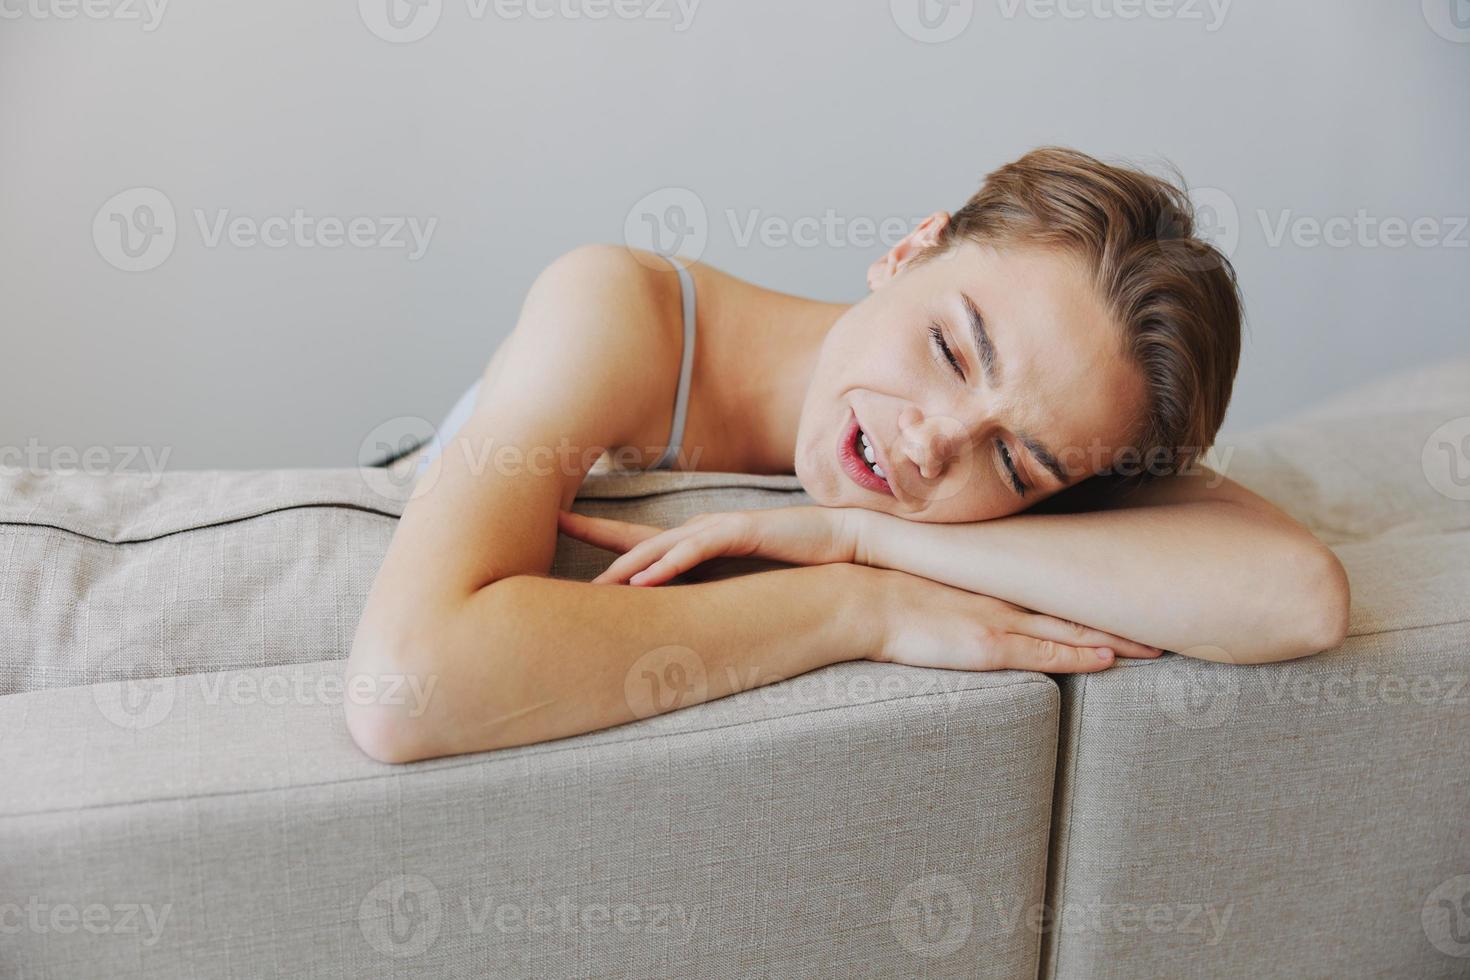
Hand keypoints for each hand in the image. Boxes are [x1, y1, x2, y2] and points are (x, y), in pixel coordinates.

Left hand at [557, 506, 859, 585]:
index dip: (595, 530)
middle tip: (552, 532)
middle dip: (594, 536)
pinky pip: (698, 549)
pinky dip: (669, 565)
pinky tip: (645, 581)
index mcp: (694, 542)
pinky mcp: (741, 533)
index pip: (635, 539)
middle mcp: (699, 530)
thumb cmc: (788, 564)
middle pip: (636, 539)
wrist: (840, 541)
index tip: (556, 523)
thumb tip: (674, 623)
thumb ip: (706, 595)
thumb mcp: (738, 584)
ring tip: (592, 584)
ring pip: (660, 546)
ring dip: (625, 565)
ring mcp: (718, 529)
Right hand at [867, 568, 1161, 673]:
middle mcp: (1005, 594)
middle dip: (1123, 609)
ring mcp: (1000, 619)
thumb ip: (956, 583)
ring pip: (1072, 629)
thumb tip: (966, 587)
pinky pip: (1043, 655)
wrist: (859, 598)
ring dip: (1117, 637)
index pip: (1057, 578)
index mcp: (992, 578)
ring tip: (1157, 644)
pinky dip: (1078, 658)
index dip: (1096, 583)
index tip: (1130, 582)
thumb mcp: (930, 578)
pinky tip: (1109, 660)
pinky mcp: (988, 645)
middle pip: (1077, 601)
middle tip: (1169, 610)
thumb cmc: (884, 590)